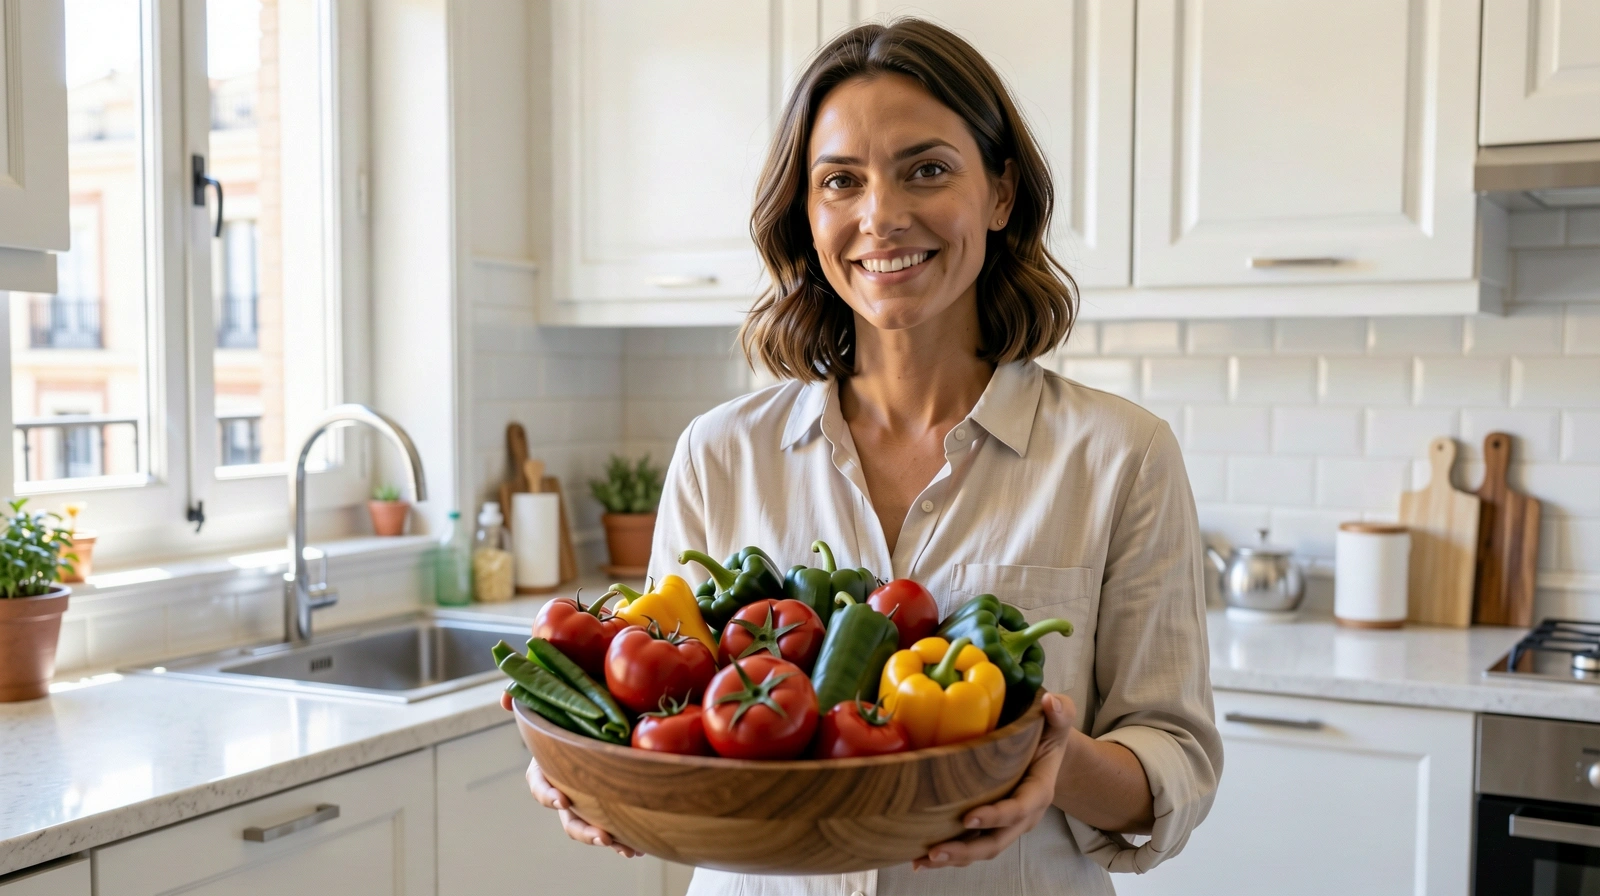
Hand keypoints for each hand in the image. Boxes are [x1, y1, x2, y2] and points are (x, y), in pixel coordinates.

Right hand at [501, 691, 639, 857]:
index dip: (547, 794)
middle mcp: (566, 787)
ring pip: (590, 826)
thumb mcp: (556, 697)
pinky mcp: (610, 801)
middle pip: (567, 816)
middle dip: (583, 829)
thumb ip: (531, 698)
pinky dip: (625, 838)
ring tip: (625, 848)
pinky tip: (639, 847)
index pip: (539, 784)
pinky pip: (615, 824)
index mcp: (548, 765)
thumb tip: (505, 700)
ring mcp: (588, 797)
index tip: (562, 800)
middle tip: (602, 835)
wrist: (607, 711)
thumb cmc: (576, 704)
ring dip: (605, 839)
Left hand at [913, 692, 1075, 869]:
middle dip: (966, 849)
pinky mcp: (989, 826)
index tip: (969, 817)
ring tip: (922, 861)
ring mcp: (1005, 824)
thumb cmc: (1048, 733)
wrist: (1047, 752)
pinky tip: (919, 859)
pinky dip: (948, 855)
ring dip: (953, 857)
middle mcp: (1023, 815)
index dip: (996, 816)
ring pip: (981, 849)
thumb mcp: (1058, 719)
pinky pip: (970, 845)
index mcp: (1039, 790)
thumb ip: (1060, 711)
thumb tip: (1049, 702)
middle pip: (997, 840)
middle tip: (935, 851)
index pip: (1020, 808)